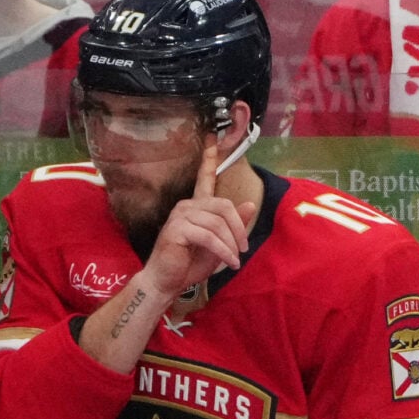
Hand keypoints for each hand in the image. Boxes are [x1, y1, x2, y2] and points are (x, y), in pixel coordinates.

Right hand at [137, 139, 250, 300]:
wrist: (167, 282)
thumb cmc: (191, 263)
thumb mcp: (221, 243)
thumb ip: (234, 224)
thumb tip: (251, 204)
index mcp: (197, 206)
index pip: (204, 178)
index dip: (209, 158)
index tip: (213, 137)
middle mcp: (187, 205)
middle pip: (224, 205)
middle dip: (239, 228)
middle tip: (244, 248)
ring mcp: (180, 215)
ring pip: (218, 223)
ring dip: (231, 244)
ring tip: (234, 260)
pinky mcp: (177, 229)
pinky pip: (209, 236)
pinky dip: (223, 251)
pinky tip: (229, 262)